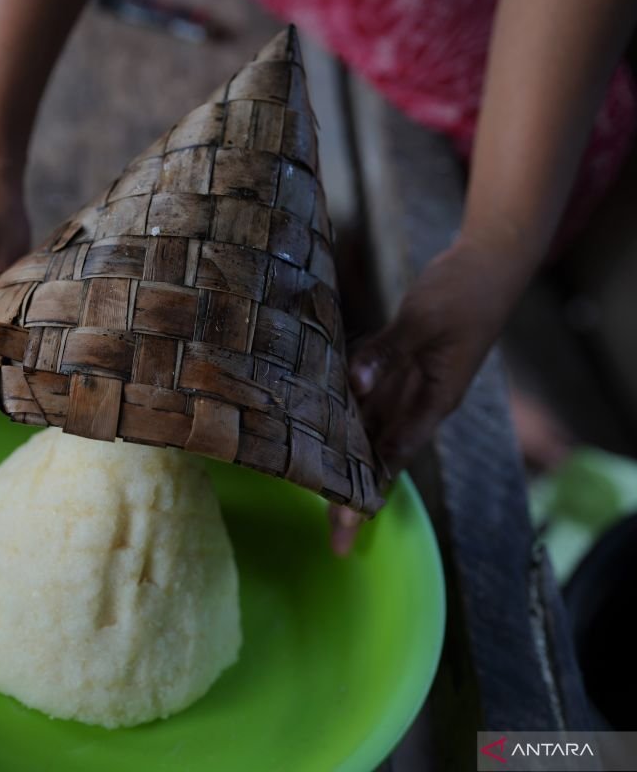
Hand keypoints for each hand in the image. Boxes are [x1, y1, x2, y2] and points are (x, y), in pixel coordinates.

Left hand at [328, 241, 522, 554]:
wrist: (486, 262)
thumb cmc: (464, 292)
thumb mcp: (424, 321)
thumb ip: (387, 352)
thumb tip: (354, 384)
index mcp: (433, 400)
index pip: (393, 455)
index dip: (370, 491)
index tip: (349, 522)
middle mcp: (417, 399)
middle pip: (377, 453)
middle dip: (352, 490)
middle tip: (329, 533)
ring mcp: (406, 381)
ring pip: (367, 427)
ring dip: (340, 453)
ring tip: (308, 487)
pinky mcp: (394, 361)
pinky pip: (363, 390)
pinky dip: (340, 405)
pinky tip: (310, 418)